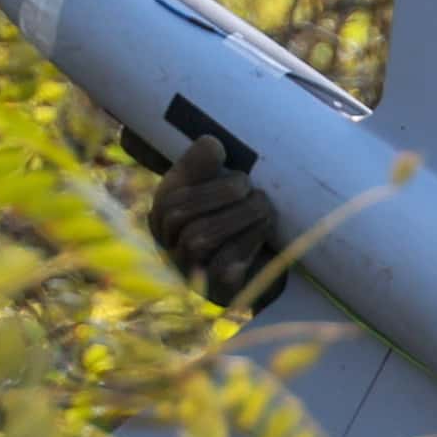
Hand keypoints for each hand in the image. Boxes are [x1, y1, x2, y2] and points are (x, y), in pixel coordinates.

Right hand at [147, 135, 283, 305]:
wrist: (271, 267)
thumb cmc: (242, 217)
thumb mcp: (221, 185)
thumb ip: (207, 164)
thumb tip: (211, 144)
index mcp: (165, 216)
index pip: (167, 193)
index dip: (193, 171)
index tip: (222, 152)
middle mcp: (171, 246)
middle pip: (180, 215)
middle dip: (220, 193)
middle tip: (250, 185)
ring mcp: (192, 272)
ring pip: (199, 239)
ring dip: (237, 216)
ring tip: (263, 205)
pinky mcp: (218, 292)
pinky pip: (223, 266)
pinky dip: (247, 242)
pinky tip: (264, 231)